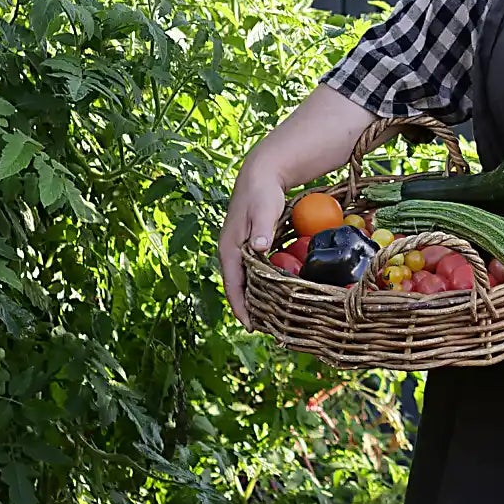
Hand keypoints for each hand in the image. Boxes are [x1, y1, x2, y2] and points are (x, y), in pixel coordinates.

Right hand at [218, 153, 286, 328]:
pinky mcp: (249, 245)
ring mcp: (239, 249)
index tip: (250, 326)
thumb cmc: (262, 192)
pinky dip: (260, 284)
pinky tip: (273, 292)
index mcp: (230, 248)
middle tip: (264, 329)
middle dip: (247, 308)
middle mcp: (231, 251)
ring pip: (244, 280)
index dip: (240, 306)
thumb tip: (258, 248)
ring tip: (269, 318)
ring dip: (253, 298)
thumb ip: (262, 228)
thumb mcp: (263, 209)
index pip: (232, 284)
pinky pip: (252, 271)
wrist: (261, 173)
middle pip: (237, 287)